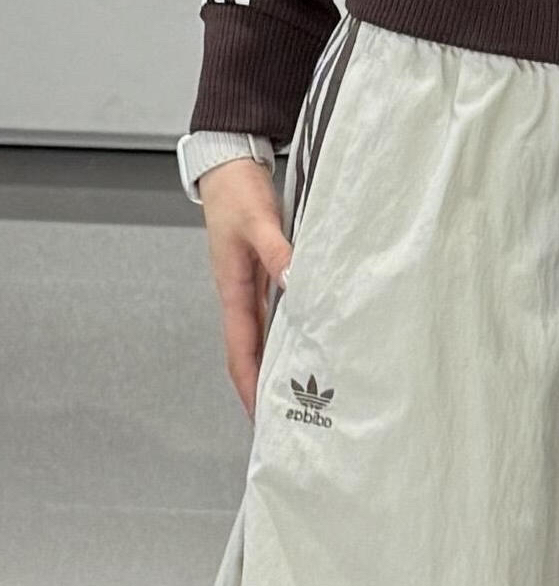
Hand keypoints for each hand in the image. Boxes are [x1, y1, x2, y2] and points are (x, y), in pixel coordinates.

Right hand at [199, 159, 292, 421]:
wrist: (228, 166)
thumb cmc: (236, 193)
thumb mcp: (258, 221)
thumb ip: (279, 252)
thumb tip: (297, 282)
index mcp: (232, 289)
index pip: (240, 351)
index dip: (249, 386)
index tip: (261, 416)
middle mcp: (239, 294)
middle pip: (248, 353)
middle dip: (261, 388)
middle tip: (284, 419)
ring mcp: (250, 287)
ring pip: (262, 337)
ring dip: (274, 365)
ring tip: (295, 393)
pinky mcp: (262, 275)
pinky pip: (273, 316)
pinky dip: (285, 337)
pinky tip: (304, 344)